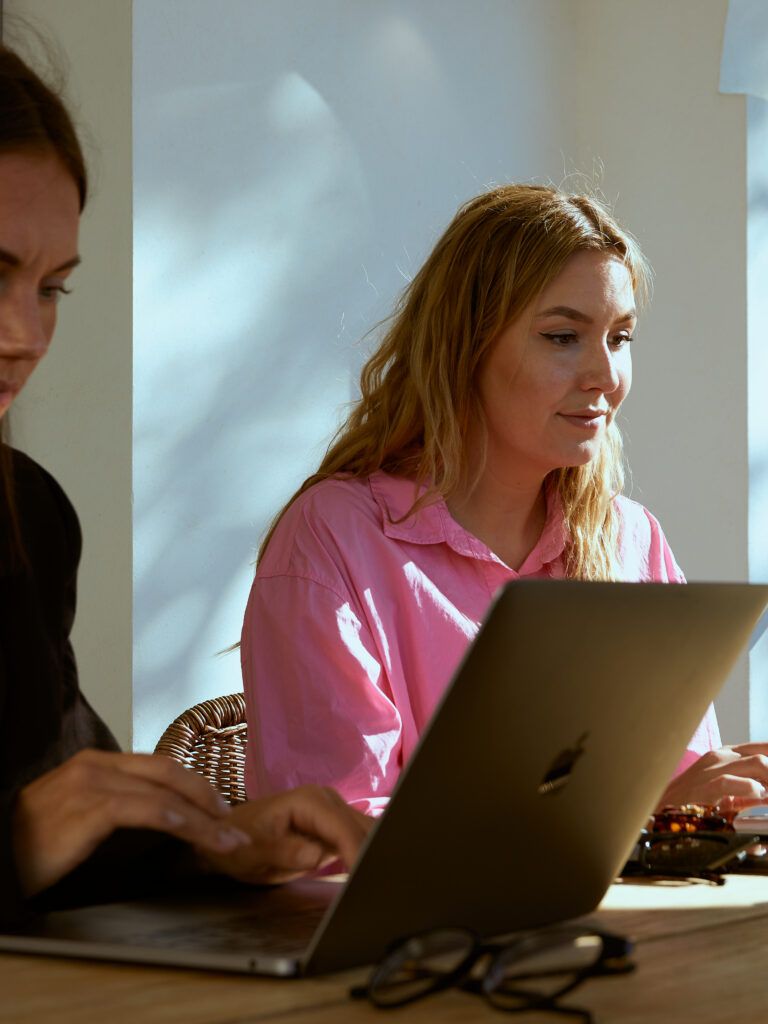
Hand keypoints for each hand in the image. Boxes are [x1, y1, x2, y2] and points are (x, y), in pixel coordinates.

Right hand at [13, 749, 251, 896]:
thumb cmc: (34, 847)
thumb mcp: (81, 821)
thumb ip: (119, 811)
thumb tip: (168, 823)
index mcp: (96, 764)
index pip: (160, 769)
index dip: (197, 788)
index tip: (223, 812)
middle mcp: (95, 765)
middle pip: (168, 773)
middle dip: (209, 798)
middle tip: (235, 825)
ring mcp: (90, 783)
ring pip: (163, 793)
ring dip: (201, 818)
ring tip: (226, 840)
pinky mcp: (86, 807)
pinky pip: (143, 809)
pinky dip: (175, 819)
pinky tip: (193, 832)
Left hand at [198, 785, 373, 884]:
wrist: (229, 838)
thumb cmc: (237, 844)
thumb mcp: (251, 853)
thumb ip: (282, 852)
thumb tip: (315, 855)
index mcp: (308, 801)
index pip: (343, 829)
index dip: (357, 854)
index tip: (365, 881)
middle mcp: (326, 800)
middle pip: (363, 828)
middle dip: (374, 854)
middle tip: (383, 886)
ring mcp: (333, 812)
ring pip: (368, 832)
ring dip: (375, 854)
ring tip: (382, 883)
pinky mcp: (335, 827)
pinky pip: (359, 839)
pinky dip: (368, 856)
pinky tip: (373, 876)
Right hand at [658, 743, 767, 813]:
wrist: (659, 812)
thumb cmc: (692, 804)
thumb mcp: (726, 794)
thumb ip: (750, 792)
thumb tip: (767, 793)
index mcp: (726, 755)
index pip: (764, 748)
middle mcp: (722, 756)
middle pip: (765, 752)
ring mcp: (714, 768)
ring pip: (758, 763)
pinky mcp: (707, 785)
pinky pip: (738, 783)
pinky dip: (754, 790)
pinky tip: (759, 797)